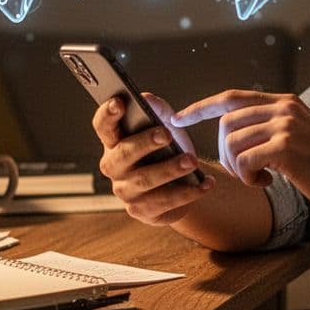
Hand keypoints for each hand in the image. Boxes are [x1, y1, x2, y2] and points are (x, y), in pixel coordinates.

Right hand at [92, 93, 213, 225]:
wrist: (181, 185)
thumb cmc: (167, 150)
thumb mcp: (165, 127)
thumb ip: (157, 111)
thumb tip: (146, 97)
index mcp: (114, 142)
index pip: (103, 126)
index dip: (107, 114)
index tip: (119, 102)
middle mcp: (114, 167)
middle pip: (123, 154)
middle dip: (144, 143)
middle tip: (166, 134)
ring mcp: (126, 192)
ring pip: (145, 180)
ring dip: (169, 170)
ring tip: (192, 161)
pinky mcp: (143, 211)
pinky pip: (165, 202)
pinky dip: (188, 192)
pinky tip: (206, 183)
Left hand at [173, 90, 309, 220]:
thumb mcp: (298, 137)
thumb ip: (270, 127)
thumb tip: (233, 132)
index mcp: (285, 102)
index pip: (232, 97)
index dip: (201, 107)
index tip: (177, 117)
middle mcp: (284, 107)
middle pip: (227, 122)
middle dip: (225, 151)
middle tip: (243, 172)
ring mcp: (286, 125)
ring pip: (232, 142)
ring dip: (237, 168)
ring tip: (259, 178)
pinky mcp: (286, 147)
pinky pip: (244, 161)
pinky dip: (248, 178)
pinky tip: (266, 183)